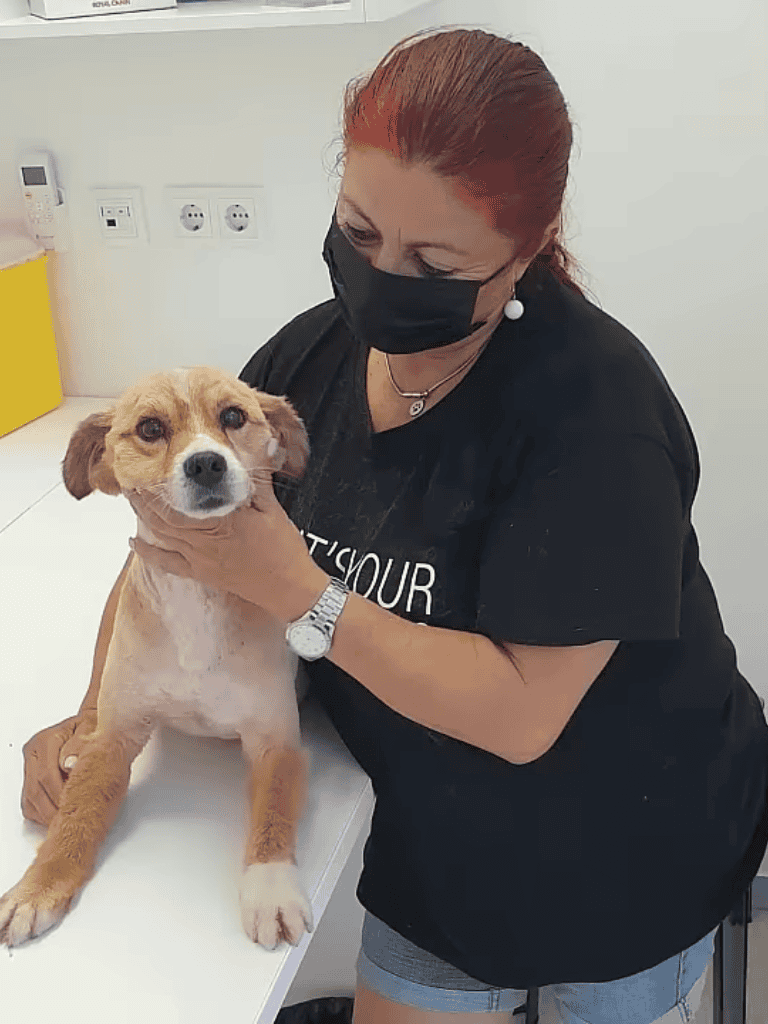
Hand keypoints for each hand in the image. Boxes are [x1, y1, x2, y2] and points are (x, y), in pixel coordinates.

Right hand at [21, 711, 96, 827]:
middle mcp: (35, 753)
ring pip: (31, 799)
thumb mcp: (93, 730)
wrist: (88, 727)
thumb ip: (81, 744)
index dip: (60, 793)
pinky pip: (29, 804)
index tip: (74, 803)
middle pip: (36, 789)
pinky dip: (42, 815)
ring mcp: (30, 766)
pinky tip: (57, 816)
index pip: (47, 774)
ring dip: (48, 814)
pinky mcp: (30, 778)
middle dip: (54, 807)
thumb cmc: (92, 729)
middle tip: (71, 817)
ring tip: (65, 820)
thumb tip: (70, 764)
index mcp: (47, 740)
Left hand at [126, 481, 328, 622]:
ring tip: (132, 500)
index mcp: (222, 521)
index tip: (147, 470)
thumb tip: (262, 443)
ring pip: (161, 537)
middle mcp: (205, 541)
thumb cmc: (283, 550)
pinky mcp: (201, 573)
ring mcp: (200, 559)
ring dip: (143, 518)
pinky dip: (147, 553)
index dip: (159, 487)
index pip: (181, 502)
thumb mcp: (272, 509)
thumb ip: (259, 477)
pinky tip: (134, 542)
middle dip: (144, 499)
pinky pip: (167, 563)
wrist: (288, 588)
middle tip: (130, 481)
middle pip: (163, 518)